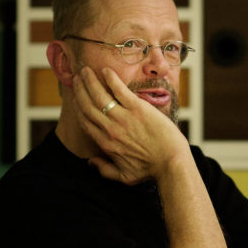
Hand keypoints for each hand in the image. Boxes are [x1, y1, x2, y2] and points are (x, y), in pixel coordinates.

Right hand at [73, 66, 187, 184]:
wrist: (171, 163)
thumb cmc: (151, 170)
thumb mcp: (125, 177)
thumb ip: (105, 170)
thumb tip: (91, 162)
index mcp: (106, 143)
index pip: (85, 121)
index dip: (78, 107)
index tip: (76, 97)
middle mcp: (110, 129)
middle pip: (88, 105)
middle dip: (80, 90)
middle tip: (77, 78)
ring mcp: (123, 117)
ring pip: (99, 95)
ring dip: (90, 81)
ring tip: (86, 71)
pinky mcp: (138, 108)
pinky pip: (119, 90)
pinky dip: (110, 79)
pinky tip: (106, 70)